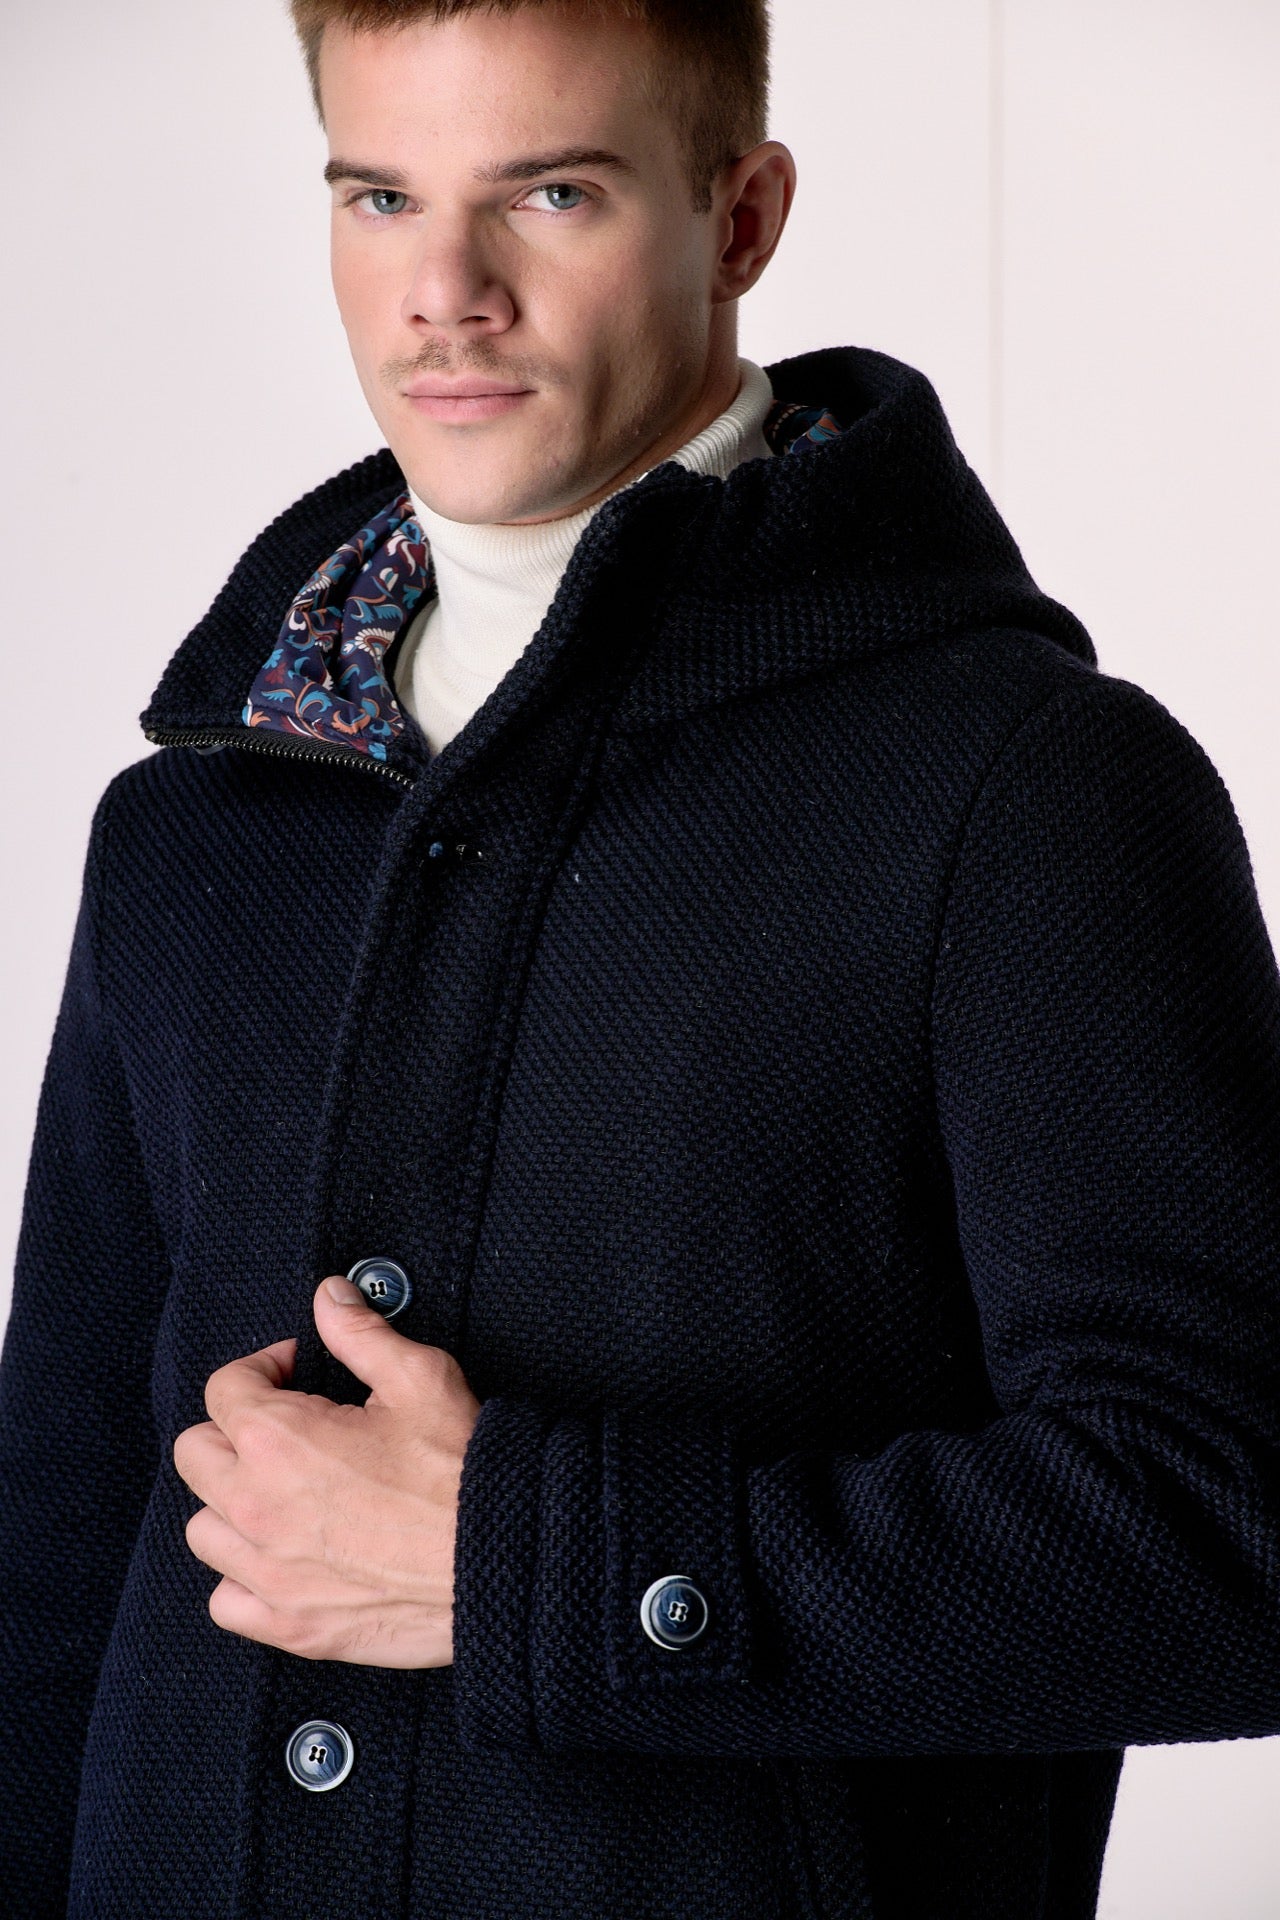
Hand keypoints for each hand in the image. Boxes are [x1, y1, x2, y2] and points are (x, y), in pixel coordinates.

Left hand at [173, 1276, 481, 1667]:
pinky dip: (242, 1576)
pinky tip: (281, 1556)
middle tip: (282, 1427)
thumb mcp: (418, 1379)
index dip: (261, 1369)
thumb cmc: (462, 1470)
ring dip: (231, 1502)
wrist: (502, 1558)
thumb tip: (328, 1296)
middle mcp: (256, 1506)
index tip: (293, 1374)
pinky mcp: (288, 1624)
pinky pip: (225, 1599)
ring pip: (202, 1528)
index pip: (223, 1388)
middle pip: (194, 1454)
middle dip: (231, 1429)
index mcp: (279, 1439)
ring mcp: (267, 1572)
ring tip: (279, 1492)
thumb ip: (359, 1333)